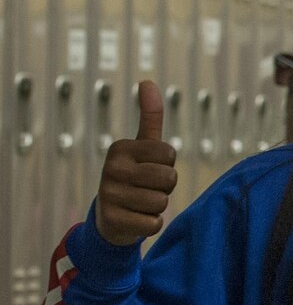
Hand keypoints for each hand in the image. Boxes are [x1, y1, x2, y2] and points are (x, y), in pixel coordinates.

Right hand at [94, 80, 176, 246]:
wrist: (110, 217)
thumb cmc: (134, 176)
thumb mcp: (142, 146)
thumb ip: (149, 117)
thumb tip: (148, 81)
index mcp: (120, 148)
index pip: (169, 154)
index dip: (167, 164)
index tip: (149, 167)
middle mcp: (112, 168)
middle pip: (169, 178)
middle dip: (165, 186)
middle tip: (146, 187)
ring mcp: (110, 195)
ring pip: (163, 201)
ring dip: (158, 206)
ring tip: (140, 202)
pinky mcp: (115, 220)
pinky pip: (154, 223)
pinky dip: (151, 224)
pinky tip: (136, 218)